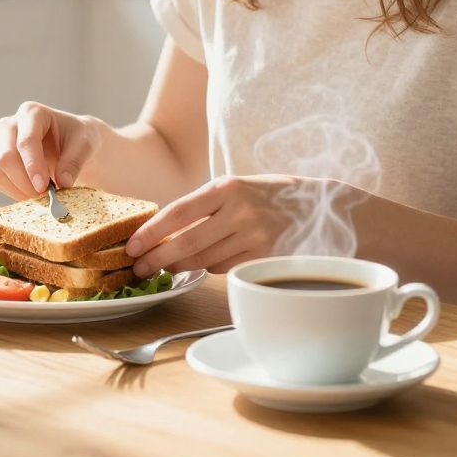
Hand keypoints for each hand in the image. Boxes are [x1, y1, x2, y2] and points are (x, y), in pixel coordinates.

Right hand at [0, 101, 99, 199]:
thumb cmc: (78, 139)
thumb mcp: (86, 145)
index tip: (43, 187)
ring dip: (19, 189)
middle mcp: (10, 125)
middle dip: (25, 182)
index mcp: (32, 112)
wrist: (71, 146)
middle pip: (6, 157)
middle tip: (46, 197)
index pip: (26, 140)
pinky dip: (13, 192)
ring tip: (42, 197)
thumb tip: (63, 183)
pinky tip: (32, 195)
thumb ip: (74, 161)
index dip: (32, 165)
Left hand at [124, 174, 314, 278]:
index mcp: (226, 187)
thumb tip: (163, 230)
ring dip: (182, 266)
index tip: (131, 246)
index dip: (151, 233)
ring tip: (167, 266)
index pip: (178, 212)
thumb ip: (206, 205)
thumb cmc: (271, 196)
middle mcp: (239, 211)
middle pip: (187, 243)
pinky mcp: (266, 258)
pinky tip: (207, 263)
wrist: (324, 205)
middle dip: (157, 259)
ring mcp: (255, 236)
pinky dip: (212, 268)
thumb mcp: (238, 188)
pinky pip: (226, 269)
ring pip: (205, 260)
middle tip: (138, 268)